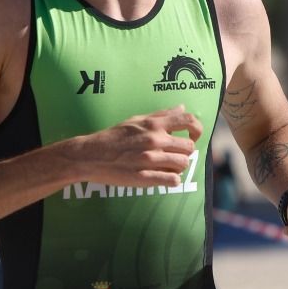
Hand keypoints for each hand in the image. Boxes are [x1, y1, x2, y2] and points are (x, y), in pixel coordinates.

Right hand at [71, 105, 202, 188]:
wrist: (90, 156)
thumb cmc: (112, 137)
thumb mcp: (136, 120)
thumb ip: (160, 115)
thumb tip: (181, 108)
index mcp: (153, 125)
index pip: (188, 121)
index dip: (197, 129)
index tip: (193, 135)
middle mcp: (154, 140)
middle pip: (189, 147)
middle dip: (185, 151)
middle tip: (175, 154)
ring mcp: (150, 160)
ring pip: (183, 164)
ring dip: (179, 166)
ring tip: (168, 166)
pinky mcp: (145, 177)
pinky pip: (172, 180)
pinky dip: (172, 180)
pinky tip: (164, 177)